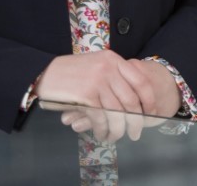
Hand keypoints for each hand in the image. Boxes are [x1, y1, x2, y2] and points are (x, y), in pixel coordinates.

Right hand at [34, 51, 154, 142]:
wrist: (44, 74)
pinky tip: (101, 134)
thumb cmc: (70, 72)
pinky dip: (103, 130)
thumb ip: (113, 75)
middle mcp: (108, 68)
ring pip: (118, 113)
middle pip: (132, 101)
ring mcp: (97, 81)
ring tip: (115, 137)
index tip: (152, 114)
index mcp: (113, 59)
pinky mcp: (87, 95)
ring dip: (118, 130)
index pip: (141, 82)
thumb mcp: (95, 64)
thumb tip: (133, 99)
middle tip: (136, 133)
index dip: (150, 101)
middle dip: (136, 122)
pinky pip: (102, 119)